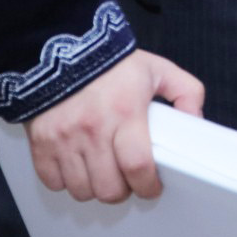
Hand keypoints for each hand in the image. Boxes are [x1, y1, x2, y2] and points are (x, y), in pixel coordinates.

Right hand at [25, 48, 204, 202]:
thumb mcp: (157, 69)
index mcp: (125, 112)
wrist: (61, 45)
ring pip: (82, 190)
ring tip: (102, 172)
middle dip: (122, 191)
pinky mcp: (41, 142)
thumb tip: (195, 123)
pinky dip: (66, 181)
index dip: (147, 186)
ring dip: (95, 188)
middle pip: (108, 188)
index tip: (151, 187)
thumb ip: (186, 92)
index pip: (137, 166)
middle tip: (126, 180)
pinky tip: (77, 166)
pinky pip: (53, 181)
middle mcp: (93, 129)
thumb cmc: (110, 62)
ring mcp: (64, 138)